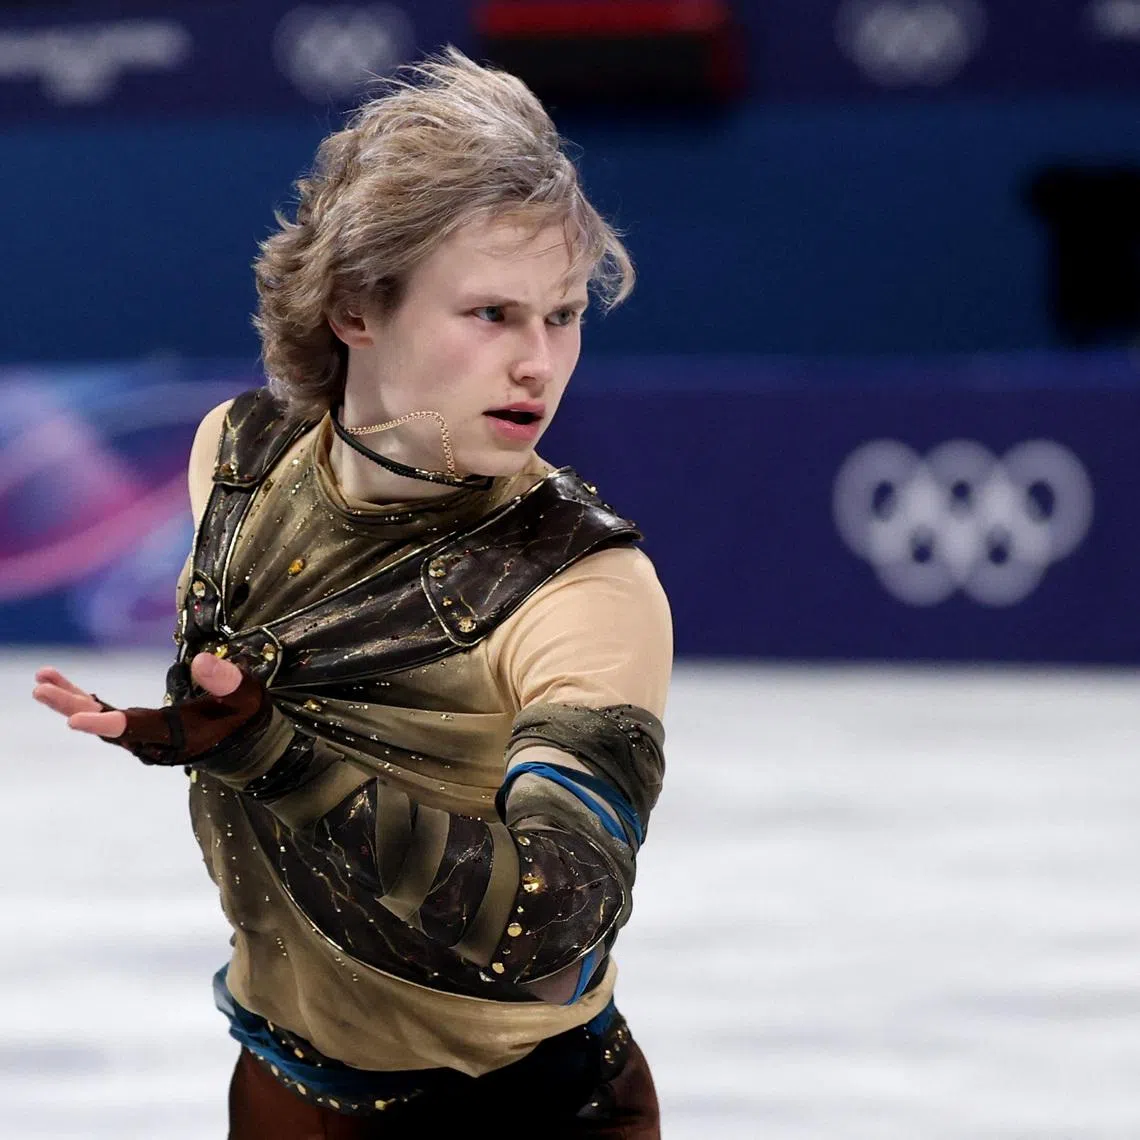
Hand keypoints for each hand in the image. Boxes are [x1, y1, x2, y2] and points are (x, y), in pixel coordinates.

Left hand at [33, 653, 265, 765]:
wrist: (245, 746)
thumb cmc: (248, 719)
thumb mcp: (247, 697)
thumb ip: (227, 681)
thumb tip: (202, 659)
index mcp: (177, 735)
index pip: (137, 728)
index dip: (106, 722)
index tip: (73, 719)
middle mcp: (154, 741)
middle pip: (106, 725)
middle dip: (72, 706)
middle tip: (41, 688)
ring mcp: (145, 736)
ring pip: (101, 719)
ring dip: (70, 700)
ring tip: (42, 678)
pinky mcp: (142, 728)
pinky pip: (106, 714)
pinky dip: (83, 700)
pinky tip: (61, 683)